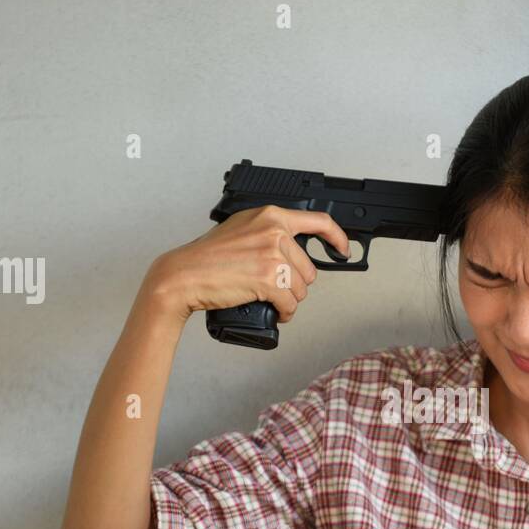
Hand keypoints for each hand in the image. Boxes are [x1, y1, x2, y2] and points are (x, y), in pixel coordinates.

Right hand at [139, 205, 350, 325]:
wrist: (185, 274)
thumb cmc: (208, 256)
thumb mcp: (243, 229)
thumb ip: (269, 231)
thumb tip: (293, 249)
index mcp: (271, 216)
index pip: (319, 221)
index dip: (337, 238)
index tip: (343, 249)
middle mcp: (275, 232)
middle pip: (308, 268)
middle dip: (294, 284)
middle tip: (271, 286)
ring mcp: (273, 255)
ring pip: (301, 289)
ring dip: (288, 299)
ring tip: (266, 296)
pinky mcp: (269, 279)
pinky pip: (290, 304)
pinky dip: (284, 313)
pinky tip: (273, 310)